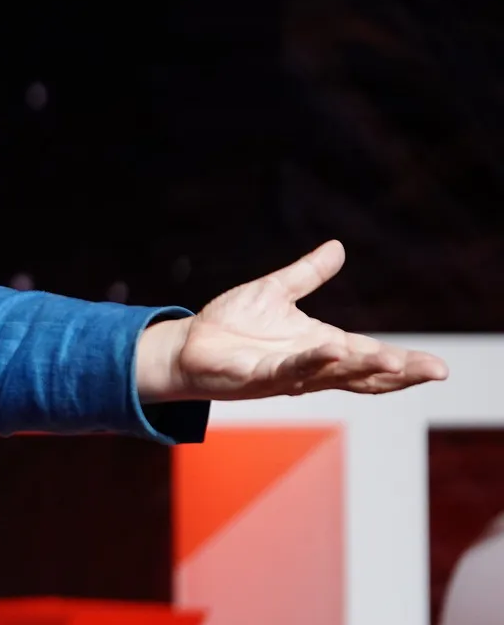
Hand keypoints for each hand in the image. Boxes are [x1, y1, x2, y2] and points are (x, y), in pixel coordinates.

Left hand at [137, 239, 447, 401]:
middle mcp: (310, 365)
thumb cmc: (230, 325)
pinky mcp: (258, 376)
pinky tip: (333, 350)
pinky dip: (313, 361)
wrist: (185, 344)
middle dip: (400, 373)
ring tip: (397, 363)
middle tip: (436, 370)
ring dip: (364, 370)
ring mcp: (286, 374)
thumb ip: (308, 274)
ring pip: (333, 375)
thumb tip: (338, 248)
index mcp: (320, 347)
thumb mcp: (275, 291)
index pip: (371, 358)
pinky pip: (290, 369)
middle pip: (364, 374)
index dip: (404, 363)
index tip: (439, 366)